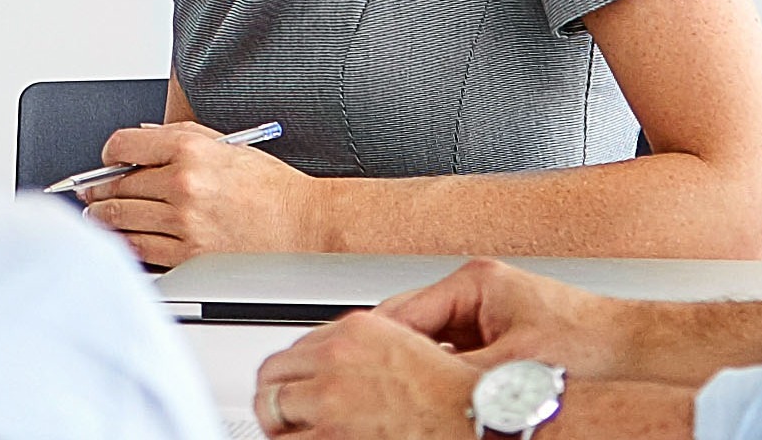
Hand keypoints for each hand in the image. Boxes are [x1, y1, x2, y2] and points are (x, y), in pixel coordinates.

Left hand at [82, 120, 326, 267]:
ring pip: (121, 218)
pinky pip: (140, 248)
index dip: (109, 154)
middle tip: (90, 192)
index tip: (108, 161)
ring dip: (102, 216)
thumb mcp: (227, 146)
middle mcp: (183, 184)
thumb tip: (140, 140)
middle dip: (99, 189)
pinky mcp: (190, 256)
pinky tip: (120, 237)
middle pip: (117, 184)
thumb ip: (179, 137)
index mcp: (191, 150)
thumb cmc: (274, 189)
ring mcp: (185, 222)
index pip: (123, 145)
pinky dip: (124, 242)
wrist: (309, 226)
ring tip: (97, 214)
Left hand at [249, 310, 485, 438]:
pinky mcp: (333, 438)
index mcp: (357, 332)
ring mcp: (332, 403)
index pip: (296, 349)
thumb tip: (338, 361)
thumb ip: (372, 347)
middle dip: (276, 398)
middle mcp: (337, 362)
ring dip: (281, 426)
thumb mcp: (416, 347)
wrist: (489, 424)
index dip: (294, 373)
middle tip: (282, 416)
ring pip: (273, 412)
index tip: (293, 386)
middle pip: (272, 378)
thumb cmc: (468, 398)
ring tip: (291, 436)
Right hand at [381, 259, 637, 372]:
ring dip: (427, 369)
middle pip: (412, 326)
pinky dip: (451, 375)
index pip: (400, 311)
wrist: (640, 350)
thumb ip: (458, 374)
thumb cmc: (595, 343)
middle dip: (400, 358)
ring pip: (434, 345)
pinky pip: (457, 355)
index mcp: (474, 282)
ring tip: (419, 394)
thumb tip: (421, 395)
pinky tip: (451, 395)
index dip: (378, 345)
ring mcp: (488, 314)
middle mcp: (476, 292)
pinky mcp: (501, 335)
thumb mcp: (514, 364)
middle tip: (386, 387)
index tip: (361, 369)